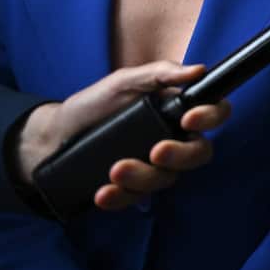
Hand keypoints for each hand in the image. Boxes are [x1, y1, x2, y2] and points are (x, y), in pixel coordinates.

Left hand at [16, 62, 231, 210]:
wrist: (54, 134)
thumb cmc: (95, 103)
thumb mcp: (124, 81)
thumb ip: (160, 73)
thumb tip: (198, 69)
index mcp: (179, 111)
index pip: (215, 113)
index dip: (211, 117)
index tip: (188, 118)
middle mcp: (175, 139)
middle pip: (200, 153)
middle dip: (181, 155)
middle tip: (156, 152)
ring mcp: (156, 166)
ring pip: (167, 179)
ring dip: (143, 177)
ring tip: (114, 170)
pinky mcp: (134, 188)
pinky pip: (138, 199)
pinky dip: (121, 198)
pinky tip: (103, 193)